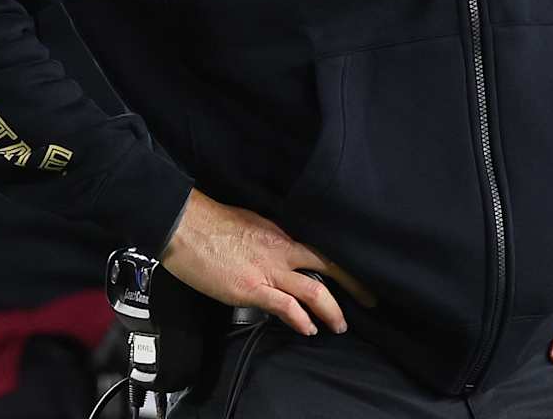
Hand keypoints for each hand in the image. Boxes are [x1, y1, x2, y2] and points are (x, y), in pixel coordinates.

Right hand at [160, 189, 373, 336]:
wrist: (184, 225)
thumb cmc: (210, 223)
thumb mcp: (250, 223)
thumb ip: (269, 240)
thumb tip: (278, 252)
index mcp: (280, 234)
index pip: (320, 250)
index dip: (342, 264)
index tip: (356, 274)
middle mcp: (281, 251)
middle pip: (328, 266)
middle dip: (352, 286)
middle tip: (368, 299)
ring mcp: (268, 271)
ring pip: (313, 291)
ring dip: (331, 311)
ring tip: (339, 325)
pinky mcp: (251, 289)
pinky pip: (285, 306)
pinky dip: (301, 320)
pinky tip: (309, 329)